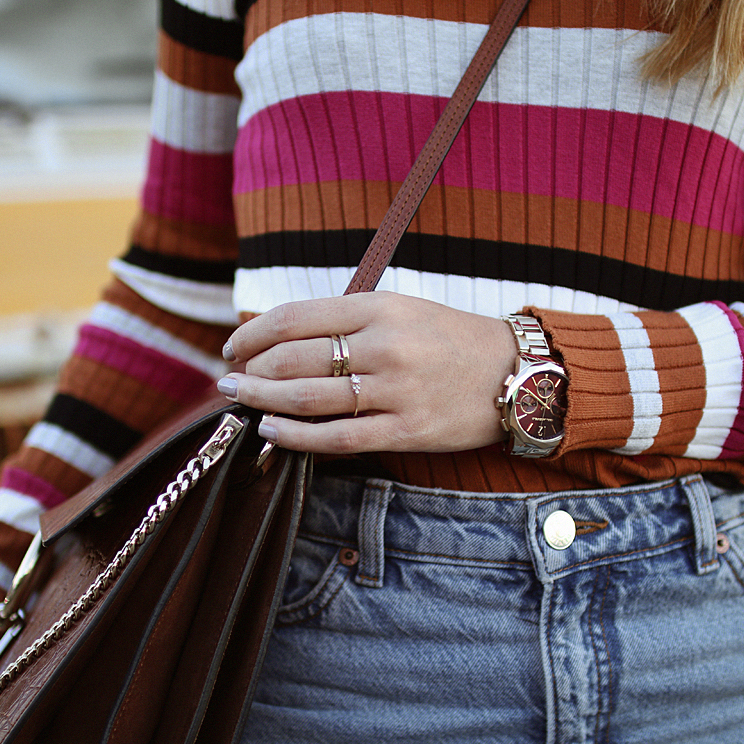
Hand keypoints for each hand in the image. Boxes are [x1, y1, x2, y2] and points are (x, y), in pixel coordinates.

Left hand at [218, 292, 516, 453]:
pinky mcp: (406, 430)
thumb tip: (279, 340)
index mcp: (379, 307)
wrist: (515, 374)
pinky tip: (272, 430)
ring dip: (262, 399)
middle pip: (293, 358)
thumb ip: (346, 321)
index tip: (233, 347)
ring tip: (239, 400)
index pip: (295, 317)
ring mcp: (396, 390)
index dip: (252, 333)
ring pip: (308, 398)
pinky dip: (296, 435)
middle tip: (228, 379)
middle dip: (250, 370)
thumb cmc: (449, 340)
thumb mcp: (400, 310)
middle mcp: (385, 345)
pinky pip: (338, 437)